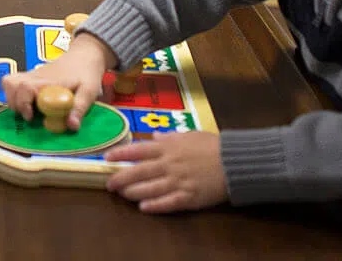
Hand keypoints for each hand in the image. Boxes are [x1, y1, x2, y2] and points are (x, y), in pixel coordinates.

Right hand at [1, 33, 112, 129]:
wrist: (85, 55)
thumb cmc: (86, 72)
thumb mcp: (88, 92)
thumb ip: (79, 108)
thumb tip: (71, 126)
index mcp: (49, 81)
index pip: (26, 88)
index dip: (24, 104)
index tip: (30, 117)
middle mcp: (36, 77)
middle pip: (12, 84)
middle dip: (16, 104)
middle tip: (30, 115)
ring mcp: (31, 75)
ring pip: (9, 82)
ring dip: (12, 99)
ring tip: (26, 110)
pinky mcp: (30, 77)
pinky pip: (12, 82)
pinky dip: (13, 93)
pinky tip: (26, 102)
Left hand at [105, 131, 227, 212]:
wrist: (234, 162)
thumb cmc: (212, 146)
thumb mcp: (188, 135)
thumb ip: (168, 138)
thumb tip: (153, 137)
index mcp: (168, 148)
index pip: (138, 150)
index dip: (120, 154)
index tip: (107, 158)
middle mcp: (169, 164)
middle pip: (139, 171)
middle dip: (121, 178)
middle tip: (109, 183)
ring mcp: (178, 181)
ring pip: (150, 188)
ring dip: (133, 192)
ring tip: (122, 194)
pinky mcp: (188, 196)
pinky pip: (168, 202)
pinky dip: (155, 205)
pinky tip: (143, 207)